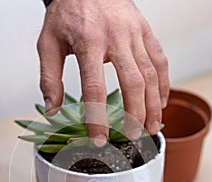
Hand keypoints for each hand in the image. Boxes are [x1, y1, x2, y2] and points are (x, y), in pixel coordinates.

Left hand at [37, 0, 169, 143]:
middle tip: (133, 137)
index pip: (95, 88)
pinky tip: (161, 102)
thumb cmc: (67, 12)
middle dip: (135, 115)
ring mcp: (135, 34)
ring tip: (152, 128)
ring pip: (151, 75)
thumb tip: (53, 110)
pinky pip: (160, 60)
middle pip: (132, 83)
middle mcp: (116, 37)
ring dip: (153, 105)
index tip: (99, 139)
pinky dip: (164, 84)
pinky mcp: (146, 31)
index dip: (98, 118)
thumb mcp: (48, 42)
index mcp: (88, 42)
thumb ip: (49, 78)